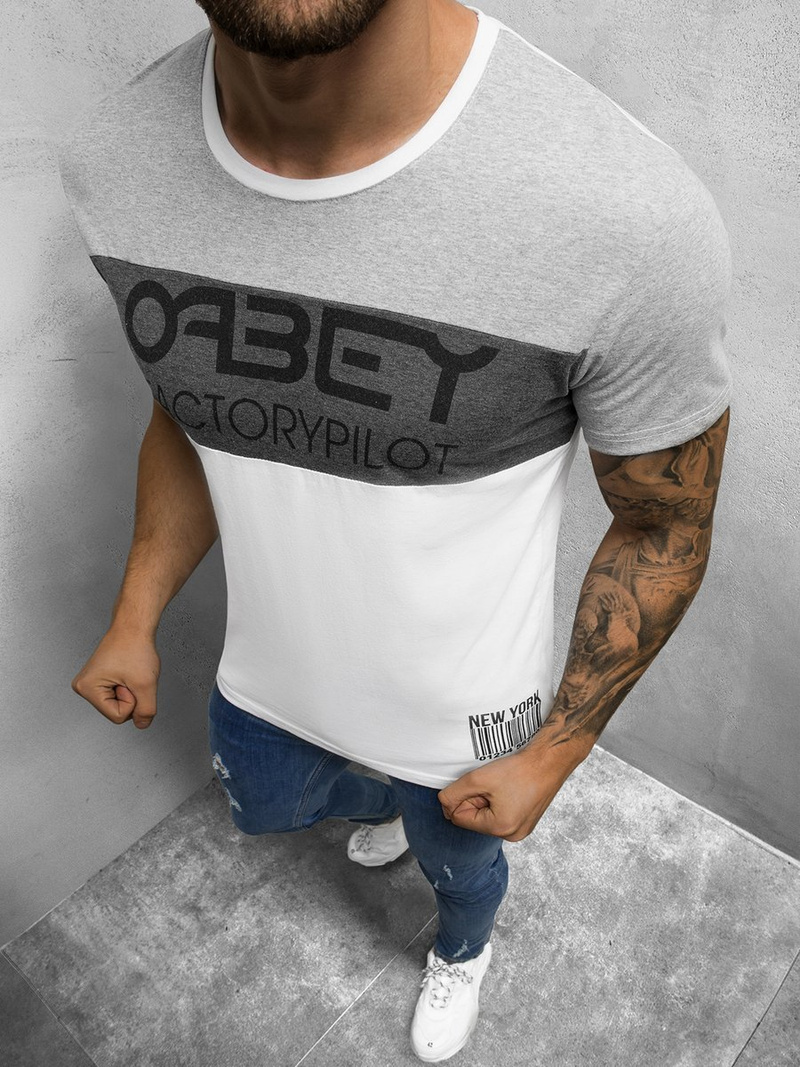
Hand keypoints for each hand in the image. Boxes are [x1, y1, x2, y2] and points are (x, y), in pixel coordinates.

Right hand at [71, 627, 160, 728]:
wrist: (133, 626)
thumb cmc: (136, 647)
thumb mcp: (146, 684)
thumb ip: (146, 710)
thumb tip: (142, 725)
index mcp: (87, 689)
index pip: (119, 716)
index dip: (133, 700)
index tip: (130, 677)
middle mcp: (83, 687)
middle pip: (117, 712)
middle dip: (131, 696)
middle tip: (130, 673)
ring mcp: (89, 683)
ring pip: (119, 704)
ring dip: (131, 690)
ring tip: (128, 671)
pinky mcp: (98, 680)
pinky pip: (119, 695)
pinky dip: (128, 685)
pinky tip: (126, 671)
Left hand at [437, 737, 588, 841]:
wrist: (550, 760)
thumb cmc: (520, 769)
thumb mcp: (478, 778)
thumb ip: (454, 793)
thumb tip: (443, 803)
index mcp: (501, 828)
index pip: (460, 819)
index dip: (460, 798)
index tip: (475, 783)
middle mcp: (512, 835)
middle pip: (474, 819)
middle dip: (475, 799)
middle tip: (490, 782)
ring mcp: (522, 829)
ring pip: (487, 817)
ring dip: (487, 799)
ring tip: (502, 785)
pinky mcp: (527, 821)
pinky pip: (501, 814)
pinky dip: (499, 801)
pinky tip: (509, 788)